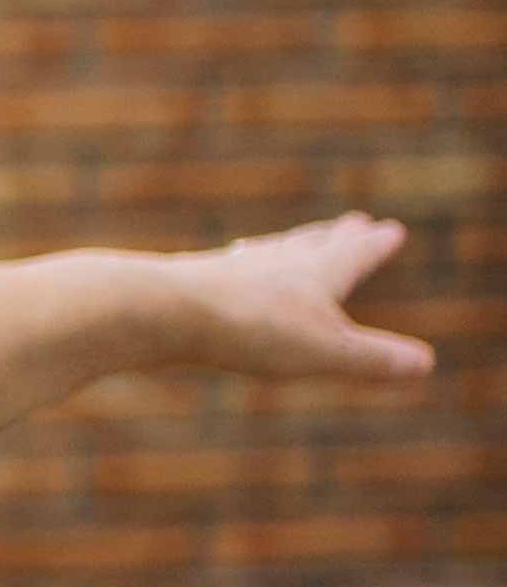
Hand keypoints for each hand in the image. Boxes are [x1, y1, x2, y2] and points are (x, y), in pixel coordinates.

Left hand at [171, 212, 434, 383]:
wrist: (162, 309)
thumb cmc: (252, 328)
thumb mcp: (325, 351)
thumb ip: (374, 359)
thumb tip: (425, 363)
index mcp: (316, 272)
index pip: (354, 254)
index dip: (374, 246)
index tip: (389, 228)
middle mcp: (275, 261)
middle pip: (312, 245)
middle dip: (335, 238)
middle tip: (350, 223)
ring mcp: (230, 268)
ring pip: (267, 254)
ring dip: (287, 248)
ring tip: (289, 244)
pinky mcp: (191, 283)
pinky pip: (222, 273)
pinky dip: (237, 270)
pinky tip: (223, 272)